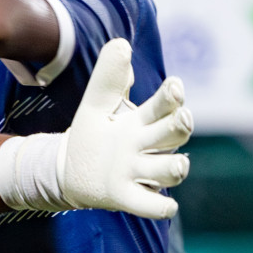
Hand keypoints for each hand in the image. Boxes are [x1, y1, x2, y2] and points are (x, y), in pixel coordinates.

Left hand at [59, 38, 192, 218]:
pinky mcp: (128, 197)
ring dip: (175, 168)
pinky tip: (165, 206)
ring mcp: (140, 173)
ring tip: (177, 164)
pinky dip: (160, 207)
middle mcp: (147, 146)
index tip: (174, 86)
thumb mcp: (95, 104)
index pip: (165, 105)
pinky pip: (154, 206)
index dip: (172, 97)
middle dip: (182, 126)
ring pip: (170, 170)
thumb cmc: (92, 134)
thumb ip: (107, 79)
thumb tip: (120, 46)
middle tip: (183, 118)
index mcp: (142, 120)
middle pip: (176, 134)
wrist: (69, 169)